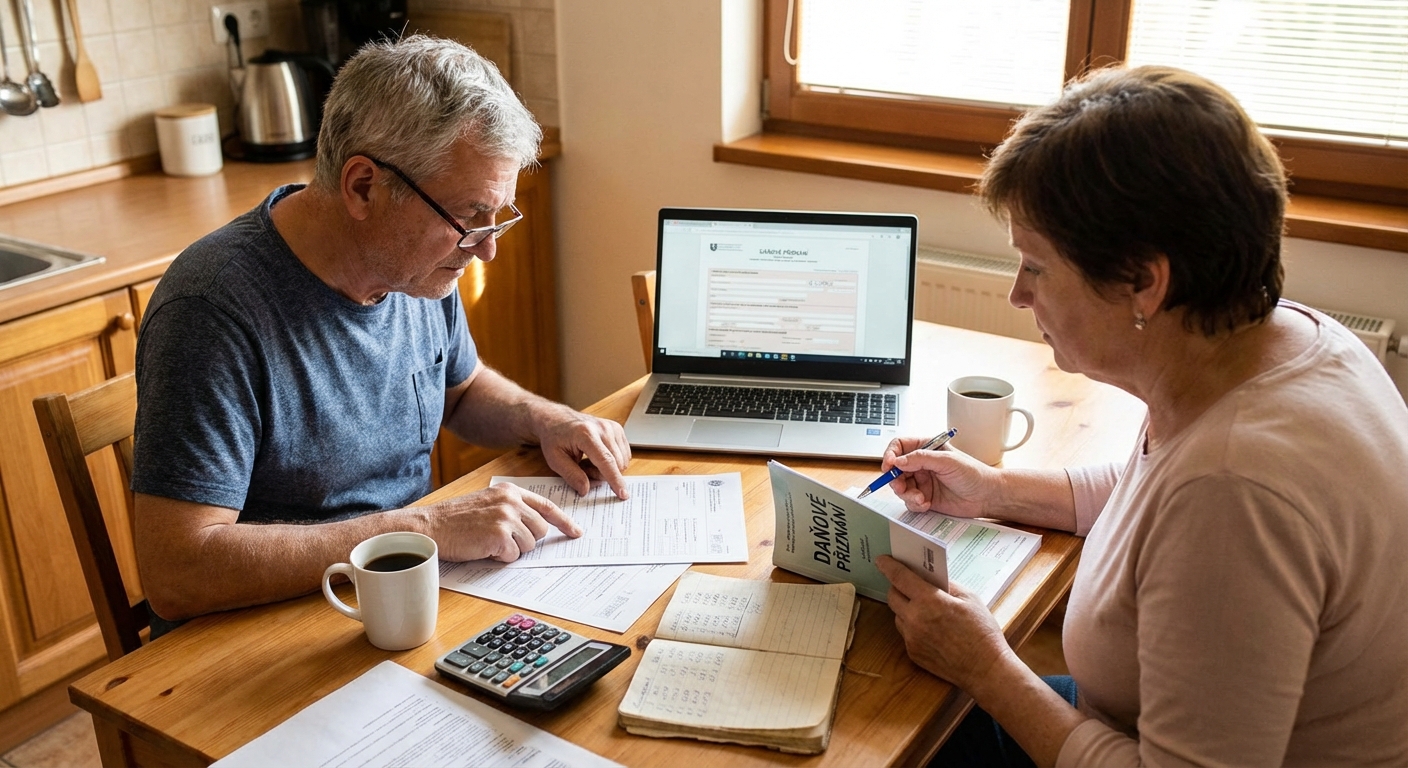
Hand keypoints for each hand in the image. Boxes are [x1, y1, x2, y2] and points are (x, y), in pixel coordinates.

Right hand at [426, 483, 582, 562]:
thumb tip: (537, 527)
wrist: (431, 526)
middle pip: (540, 529)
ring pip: (529, 545)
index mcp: (510, 491)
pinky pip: (513, 556)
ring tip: (488, 541)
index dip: (564, 521)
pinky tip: (483, 548)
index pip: (546, 506)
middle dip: (526, 540)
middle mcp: (511, 501)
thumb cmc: (456, 519)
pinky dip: (500, 557)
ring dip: (511, 549)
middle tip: (502, 540)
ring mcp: (506, 517)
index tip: (576, 531)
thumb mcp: (487, 502)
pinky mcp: (499, 535)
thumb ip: (512, 508)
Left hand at [533, 404, 631, 498]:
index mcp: (586, 434)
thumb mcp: (554, 459)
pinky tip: (597, 457)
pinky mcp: (617, 429)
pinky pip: (624, 455)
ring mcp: (612, 427)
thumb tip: (586, 490)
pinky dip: (612, 461)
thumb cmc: (554, 437)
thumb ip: (571, 475)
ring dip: (607, 468)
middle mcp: (603, 429)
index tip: (623, 494)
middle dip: (601, 474)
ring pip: (622, 461)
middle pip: (616, 464)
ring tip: (588, 461)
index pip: (606, 461)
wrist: (557, 419)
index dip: (615, 480)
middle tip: (583, 468)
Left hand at [877, 555, 1013, 690]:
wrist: (986, 669)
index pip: (900, 577)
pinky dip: (913, 627)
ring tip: (924, 608)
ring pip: (898, 616)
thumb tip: (932, 578)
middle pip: (892, 596)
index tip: (882, 560)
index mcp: (929, 601)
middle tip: (908, 584)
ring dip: (905, 608)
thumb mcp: (970, 598)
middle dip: (897, 587)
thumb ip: (947, 585)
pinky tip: (931, 628)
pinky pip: (906, 633)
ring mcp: (911, 638)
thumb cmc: (982, 632)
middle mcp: (914, 619)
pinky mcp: (913, 653)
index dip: (888, 566)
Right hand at [881, 436, 1000, 516]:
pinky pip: (909, 502)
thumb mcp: (947, 461)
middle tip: (900, 487)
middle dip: (895, 479)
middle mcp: (922, 464)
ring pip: (900, 487)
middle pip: (896, 469)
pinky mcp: (925, 498)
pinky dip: (915, 504)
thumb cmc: (973, 474)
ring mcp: (922, 482)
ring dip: (906, 494)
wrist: (986, 496)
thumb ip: (921, 458)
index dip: (890, 454)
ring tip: (920, 498)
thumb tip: (898, 460)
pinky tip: (926, 504)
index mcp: (926, 448)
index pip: (900, 446)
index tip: (889, 465)